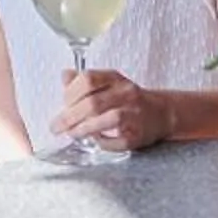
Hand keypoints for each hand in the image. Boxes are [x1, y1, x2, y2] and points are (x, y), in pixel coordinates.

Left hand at [55, 69, 172, 152]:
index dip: (70, 93)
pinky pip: (118, 140)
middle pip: (94, 102)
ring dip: (85, 128)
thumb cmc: (128, 100)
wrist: (160, 113)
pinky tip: (95, 140)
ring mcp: (135, 113)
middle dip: (70, 116)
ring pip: (109, 119)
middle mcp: (127, 93)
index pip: (89, 79)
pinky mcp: (139, 134)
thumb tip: (65, 76)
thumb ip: (84, 82)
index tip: (61, 105)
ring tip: (72, 133)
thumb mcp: (107, 84)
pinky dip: (104, 142)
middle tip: (57, 127)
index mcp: (115, 79)